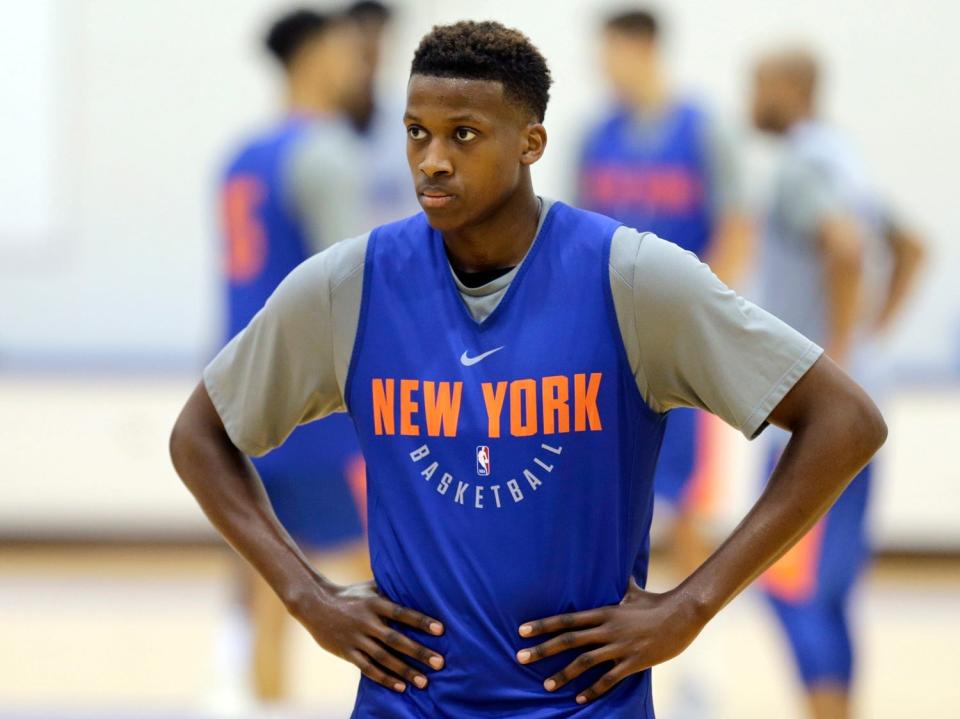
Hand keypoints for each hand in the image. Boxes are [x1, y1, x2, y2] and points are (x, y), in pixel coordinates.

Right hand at [289, 579, 444, 692]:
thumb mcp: (369, 588)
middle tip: (440, 663)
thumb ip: (391, 589)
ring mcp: (356, 638)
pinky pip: (367, 668)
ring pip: (384, 658)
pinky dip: (384, 678)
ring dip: (405, 670)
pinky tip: (401, 687)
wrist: (315, 604)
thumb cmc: (349, 594)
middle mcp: (366, 621)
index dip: (421, 621)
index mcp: (375, 603)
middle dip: (418, 651)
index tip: (440, 630)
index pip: (401, 612)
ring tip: (424, 682)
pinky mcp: (347, 652)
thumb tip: (418, 583)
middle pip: (396, 639)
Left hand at [516, 578, 705, 704]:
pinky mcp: (634, 662)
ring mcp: (620, 646)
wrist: (683, 614)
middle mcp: (608, 629)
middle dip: (542, 649)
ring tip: (546, 685)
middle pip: (569, 640)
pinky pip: (609, 679)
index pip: (567, 619)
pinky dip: (593, 690)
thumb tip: (615, 569)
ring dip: (563, 674)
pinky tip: (579, 699)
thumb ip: (618, 585)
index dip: (543, 624)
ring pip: (585, 662)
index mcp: (604, 611)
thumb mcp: (633, 590)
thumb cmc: (656, 601)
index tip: (522, 631)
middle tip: (520, 657)